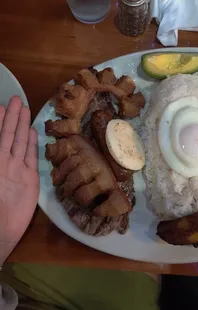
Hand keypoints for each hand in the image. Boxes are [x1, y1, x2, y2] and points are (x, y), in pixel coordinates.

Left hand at [0, 96, 38, 264]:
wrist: (1, 229)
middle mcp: (4, 162)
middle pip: (8, 135)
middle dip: (11, 118)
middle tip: (15, 100)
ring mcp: (17, 169)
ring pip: (19, 143)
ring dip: (21, 126)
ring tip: (24, 109)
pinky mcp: (30, 177)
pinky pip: (31, 157)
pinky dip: (31, 144)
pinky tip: (32, 133)